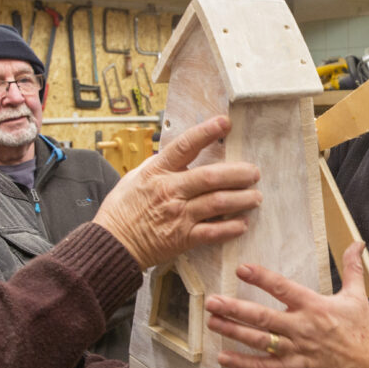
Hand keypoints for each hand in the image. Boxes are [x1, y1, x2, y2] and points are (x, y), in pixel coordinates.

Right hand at [94, 116, 261, 268]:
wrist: (112, 244)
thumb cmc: (123, 210)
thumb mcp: (136, 178)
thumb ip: (161, 165)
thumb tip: (182, 152)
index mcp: (157, 172)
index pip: (184, 146)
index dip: (206, 132)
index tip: (224, 123)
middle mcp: (170, 191)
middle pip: (211, 177)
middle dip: (238, 173)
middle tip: (254, 172)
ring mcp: (178, 216)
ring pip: (218, 203)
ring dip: (242, 199)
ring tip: (256, 197)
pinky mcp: (182, 238)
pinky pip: (213, 232)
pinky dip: (230, 228)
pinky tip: (242, 223)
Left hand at [208, 242, 368, 367]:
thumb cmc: (362, 333)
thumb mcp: (358, 297)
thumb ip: (352, 268)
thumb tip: (356, 242)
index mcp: (314, 306)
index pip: (282, 288)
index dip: (261, 278)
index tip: (241, 269)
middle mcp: (301, 328)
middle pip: (261, 316)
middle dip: (234, 308)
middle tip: (212, 301)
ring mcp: (295, 350)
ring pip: (258, 340)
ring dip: (232, 331)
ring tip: (211, 322)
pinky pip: (263, 367)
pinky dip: (242, 363)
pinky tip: (223, 357)